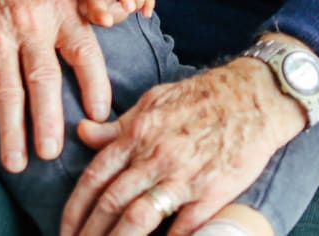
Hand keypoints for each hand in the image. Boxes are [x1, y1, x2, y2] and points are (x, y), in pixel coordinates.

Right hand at [0, 0, 111, 172]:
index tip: (100, 116)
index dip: (95, 87)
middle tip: (52, 156)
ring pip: (6, 91)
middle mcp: (30, 21)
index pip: (84, 53)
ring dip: (10, 131)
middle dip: (48, 124)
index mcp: (59, 5)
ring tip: (17, 163)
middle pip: (43, 83)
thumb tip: (114, 17)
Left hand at [58, 58, 305, 235]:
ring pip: (139, 219)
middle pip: (111, 203)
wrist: (253, 96)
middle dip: (89, 234)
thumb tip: (83, 132)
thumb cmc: (202, 96)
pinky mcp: (212, 193)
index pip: (96, 176)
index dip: (75, 209)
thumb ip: (118, 125)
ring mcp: (184, 176)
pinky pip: (183, 228)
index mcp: (139, 131)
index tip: (65, 230)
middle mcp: (156, 155)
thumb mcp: (153, 101)